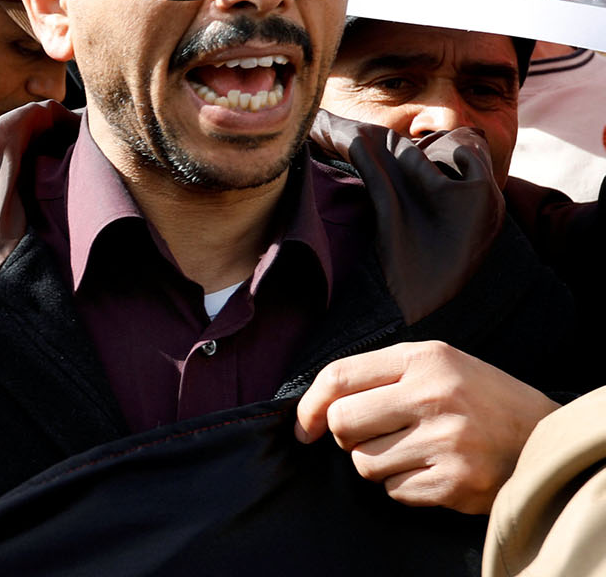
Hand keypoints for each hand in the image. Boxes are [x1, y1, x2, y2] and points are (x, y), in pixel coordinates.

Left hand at [295, 340, 558, 513]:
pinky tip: (432, 469)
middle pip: (344, 423)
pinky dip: (404, 485)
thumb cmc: (476, 398)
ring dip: (379, 463)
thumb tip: (312, 416)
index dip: (310, 405)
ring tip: (413, 450)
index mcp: (425, 359)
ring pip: (365, 463)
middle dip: (347, 436)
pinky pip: (394, 490)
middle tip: (375, 436)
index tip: (306, 427)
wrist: (542, 438)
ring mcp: (447, 441)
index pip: (338, 377)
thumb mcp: (435, 365)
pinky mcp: (455, 481)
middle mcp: (435, 397)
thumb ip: (375, 376)